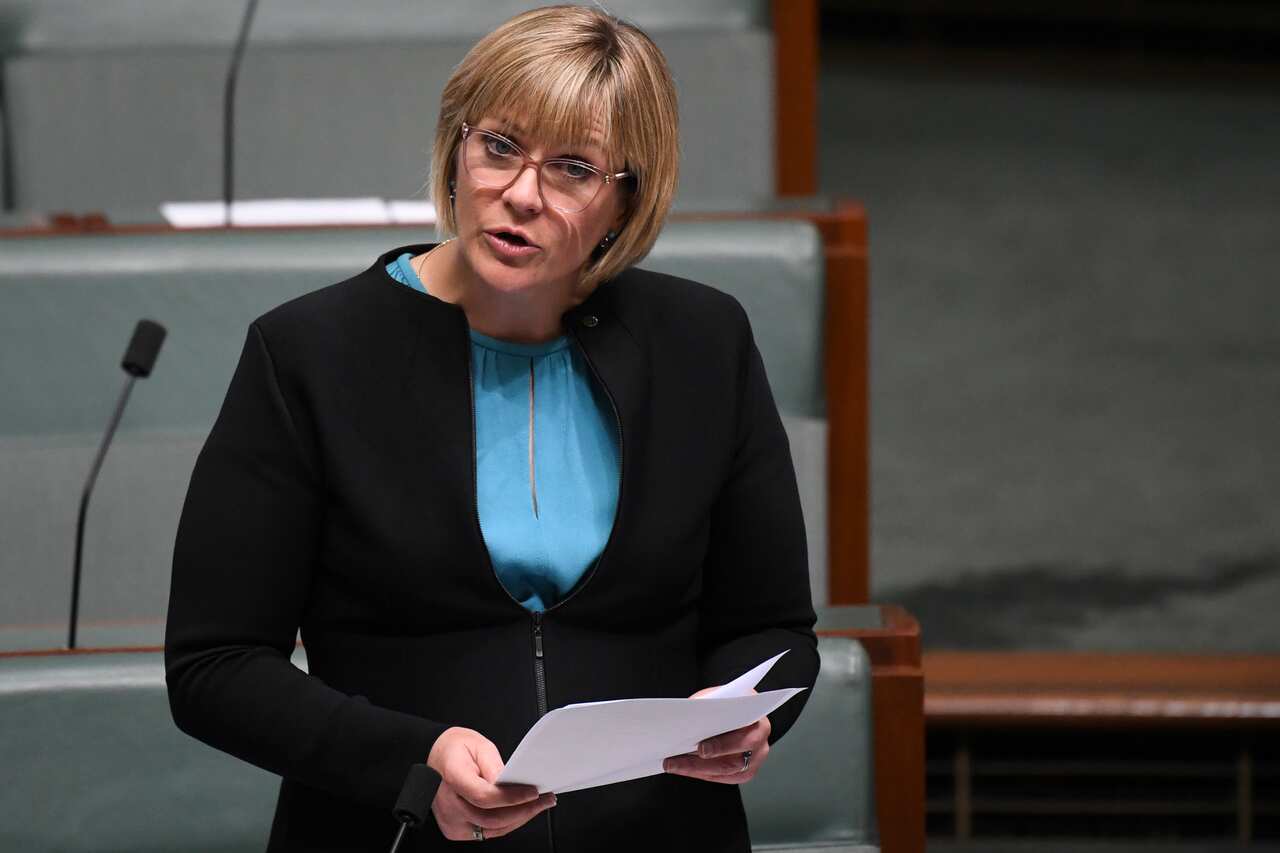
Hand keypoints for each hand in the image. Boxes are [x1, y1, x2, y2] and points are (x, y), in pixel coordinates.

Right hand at [426, 726, 555, 840]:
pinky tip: (520, 812)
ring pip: (492, 829)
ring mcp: (451, 820)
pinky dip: (506, 824)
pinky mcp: (456, 829)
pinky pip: (486, 832)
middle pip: (491, 818)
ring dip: (519, 819)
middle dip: (523, 811)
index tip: (533, 792)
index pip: (484, 796)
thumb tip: (513, 784)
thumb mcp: (478, 745)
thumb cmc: (454, 749)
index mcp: (452, 777)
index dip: (511, 798)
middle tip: (545, 799)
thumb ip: (495, 766)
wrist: (433, 756)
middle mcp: (449, 804)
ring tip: (538, 805)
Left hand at [661, 686, 770, 783]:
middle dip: (704, 763)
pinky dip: (703, 773)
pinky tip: (685, 768)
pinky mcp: (747, 770)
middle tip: (677, 762)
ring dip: (697, 770)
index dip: (723, 745)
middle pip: (736, 760)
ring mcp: (756, 757)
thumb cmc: (724, 699)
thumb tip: (681, 721)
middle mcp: (761, 738)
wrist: (734, 705)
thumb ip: (704, 707)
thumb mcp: (714, 696)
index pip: (744, 734)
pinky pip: (725, 777)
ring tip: (673, 765)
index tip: (701, 749)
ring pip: (728, 772)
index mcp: (757, 714)